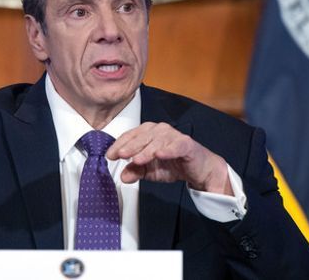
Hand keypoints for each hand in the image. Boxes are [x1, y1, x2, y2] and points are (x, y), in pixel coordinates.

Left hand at [106, 122, 231, 194]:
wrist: (198, 169)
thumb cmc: (174, 164)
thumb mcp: (150, 171)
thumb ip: (136, 171)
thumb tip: (123, 176)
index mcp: (149, 134)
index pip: (132, 136)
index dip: (120, 144)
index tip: (110, 155)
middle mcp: (161, 131)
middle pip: (143, 136)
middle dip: (130, 146)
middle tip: (121, 155)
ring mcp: (174, 136)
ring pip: (158, 140)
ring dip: (147, 150)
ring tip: (137, 159)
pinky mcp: (187, 144)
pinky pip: (177, 145)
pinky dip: (168, 150)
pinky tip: (160, 155)